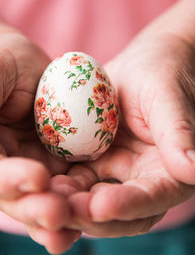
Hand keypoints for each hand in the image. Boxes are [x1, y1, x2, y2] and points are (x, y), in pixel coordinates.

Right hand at [0, 30, 79, 252]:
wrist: (31, 64)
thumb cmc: (4, 62)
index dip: (9, 181)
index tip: (35, 178)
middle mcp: (8, 165)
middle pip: (17, 195)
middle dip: (35, 207)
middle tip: (56, 214)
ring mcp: (33, 164)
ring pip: (43, 197)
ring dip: (57, 215)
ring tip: (70, 228)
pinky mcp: (60, 160)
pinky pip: (69, 184)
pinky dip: (77, 201)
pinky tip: (89, 216)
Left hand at [50, 33, 194, 239]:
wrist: (142, 65)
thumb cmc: (163, 73)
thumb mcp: (170, 98)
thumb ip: (181, 134)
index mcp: (171, 170)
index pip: (154, 197)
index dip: (129, 205)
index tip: (101, 206)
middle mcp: (145, 177)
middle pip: (121, 211)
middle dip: (92, 214)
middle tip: (62, 210)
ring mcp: (118, 169)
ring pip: (94, 198)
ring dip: (71, 203)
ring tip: (46, 197)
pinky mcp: (96, 160)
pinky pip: (77, 178)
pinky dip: (63, 183)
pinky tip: (44, 179)